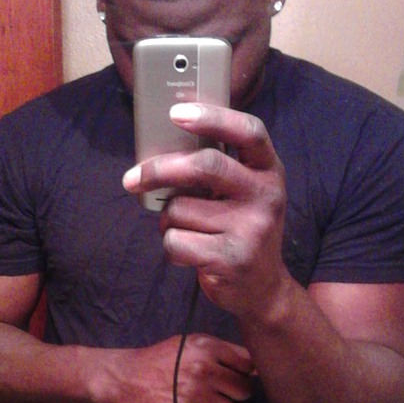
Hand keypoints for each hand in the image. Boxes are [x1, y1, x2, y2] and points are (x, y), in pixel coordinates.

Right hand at [108, 334, 254, 402]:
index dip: (242, 372)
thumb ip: (222, 352)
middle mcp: (203, 370)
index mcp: (207, 348)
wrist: (126, 377)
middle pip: (243, 390)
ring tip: (198, 401)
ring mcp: (194, 395)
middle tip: (215, 391)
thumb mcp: (190, 343)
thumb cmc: (161, 359)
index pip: (247, 365)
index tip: (231, 376)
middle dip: (232, 393)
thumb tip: (255, 368)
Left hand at [123, 103, 289, 317]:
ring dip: (168, 220)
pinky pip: (176, 240)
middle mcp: (266, 196)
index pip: (249, 132)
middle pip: (204, 166)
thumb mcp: (245, 195)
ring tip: (186, 231)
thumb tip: (164, 147)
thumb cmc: (241, 231)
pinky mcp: (230, 258)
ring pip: (180, 209)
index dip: (213, 117)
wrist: (263, 289)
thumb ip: (220, 169)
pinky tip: (189, 253)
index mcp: (270, 171)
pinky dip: (171, 246)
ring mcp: (251, 229)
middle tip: (133, 178)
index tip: (176, 113)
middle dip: (160, 170)